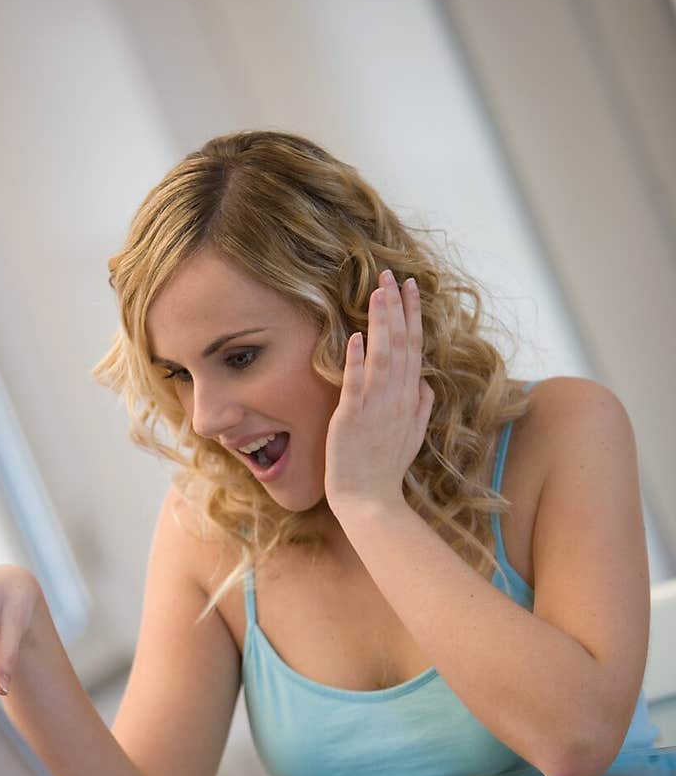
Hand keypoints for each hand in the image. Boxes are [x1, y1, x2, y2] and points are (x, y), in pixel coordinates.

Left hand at [324, 269, 432, 522]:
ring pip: (382, 356)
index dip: (412, 315)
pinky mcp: (352, 419)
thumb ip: (421, 405)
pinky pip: (356, 384)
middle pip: (400, 344)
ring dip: (381, 323)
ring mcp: (375, 407)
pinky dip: (358, 360)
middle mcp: (396, 397)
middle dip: (396, 307)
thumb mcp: (412, 435)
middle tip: (390, 275)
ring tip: (378, 292)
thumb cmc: (386, 469)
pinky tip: (357, 336)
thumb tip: (425, 381)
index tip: (409, 287)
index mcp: (409, 398)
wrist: (370, 500)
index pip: (413, 347)